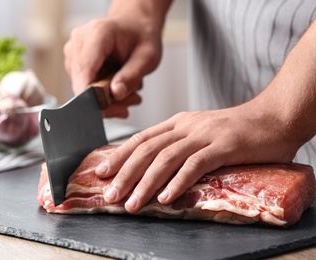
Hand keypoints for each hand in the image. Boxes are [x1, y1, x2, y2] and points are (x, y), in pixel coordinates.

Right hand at [63, 15, 162, 116]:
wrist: (134, 25)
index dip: (89, 94)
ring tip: (129, 93)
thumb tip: (115, 94)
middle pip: (82, 83)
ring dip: (106, 99)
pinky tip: (118, 90)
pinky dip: (101, 95)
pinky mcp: (73, 64)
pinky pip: (84, 88)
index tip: (103, 110)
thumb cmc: (141, 36)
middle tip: (132, 100)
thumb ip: (132, 75)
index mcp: (98, 33)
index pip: (85, 69)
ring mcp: (73, 53)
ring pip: (82, 89)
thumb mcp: (147, 56)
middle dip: (107, 101)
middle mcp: (79, 41)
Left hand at [95, 103, 300, 212]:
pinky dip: (178, 182)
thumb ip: (179, 144)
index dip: (119, 155)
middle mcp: (186, 126)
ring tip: (132, 204)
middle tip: (110, 195)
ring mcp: (205, 135)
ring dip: (146, 183)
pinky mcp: (224, 146)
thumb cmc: (235, 130)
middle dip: (125, 174)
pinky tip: (165, 198)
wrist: (273, 118)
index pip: (141, 139)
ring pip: (166, 159)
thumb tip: (155, 167)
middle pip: (147, 150)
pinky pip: (195, 165)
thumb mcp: (200, 132)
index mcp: (177, 122)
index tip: (102, 172)